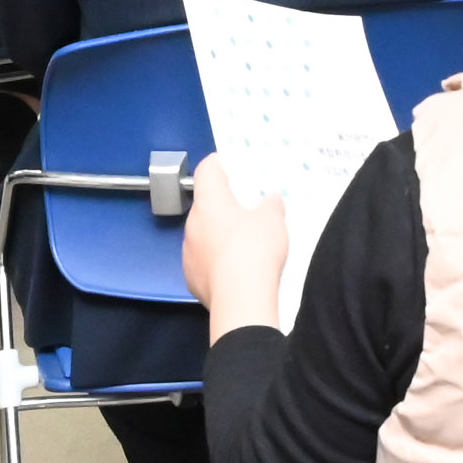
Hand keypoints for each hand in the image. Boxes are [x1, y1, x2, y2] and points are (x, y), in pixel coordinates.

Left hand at [182, 166, 294, 333]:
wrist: (240, 299)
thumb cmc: (255, 248)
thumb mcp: (273, 219)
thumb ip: (271, 204)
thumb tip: (270, 199)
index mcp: (209, 202)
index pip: (207, 171)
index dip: (219, 164)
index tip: (232, 164)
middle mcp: (192, 224)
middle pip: (205, 205)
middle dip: (224, 204)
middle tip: (248, 207)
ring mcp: (188, 253)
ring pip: (204, 234)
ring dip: (220, 234)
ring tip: (245, 243)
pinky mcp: (191, 279)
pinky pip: (205, 261)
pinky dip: (218, 260)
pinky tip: (237, 269)